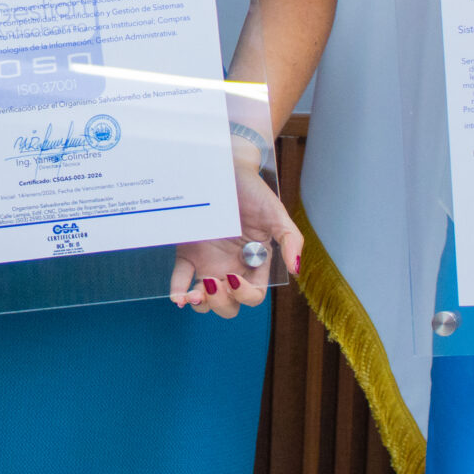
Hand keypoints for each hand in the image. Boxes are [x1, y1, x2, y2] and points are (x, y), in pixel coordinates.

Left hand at [171, 159, 304, 318]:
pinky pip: (181, 279)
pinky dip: (177, 292)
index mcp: (255, 264)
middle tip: (213, 285)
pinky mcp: (188, 253)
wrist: (226, 169)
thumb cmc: (254, 192)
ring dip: (200, 304)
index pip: (253, 295)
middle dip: (221, 304)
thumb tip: (295, 268)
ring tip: (195, 294)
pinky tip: (178, 296)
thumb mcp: (276, 213)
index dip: (245, 295)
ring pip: (204, 300)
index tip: (233, 278)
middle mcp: (232, 268)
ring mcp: (209, 263)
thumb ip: (290, 239)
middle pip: (229, 305)